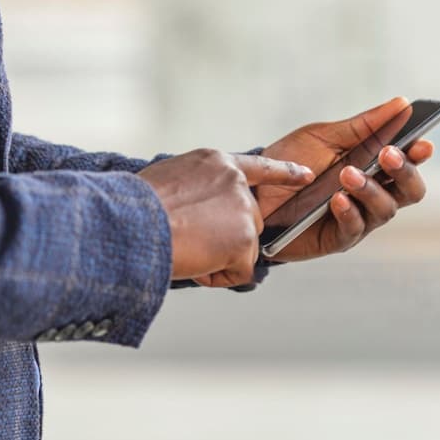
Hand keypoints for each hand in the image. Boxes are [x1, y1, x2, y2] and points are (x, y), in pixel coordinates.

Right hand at [138, 149, 313, 286]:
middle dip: (226, 237)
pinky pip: (240, 273)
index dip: (285, 173)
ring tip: (185, 248)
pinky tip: (193, 263)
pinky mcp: (244, 242)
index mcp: (216, 163)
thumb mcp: (169, 178)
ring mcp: (244, 211)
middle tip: (190, 240)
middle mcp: (236, 182)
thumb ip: (197, 187)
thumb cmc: (135, 205)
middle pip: (249, 219)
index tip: (306, 175)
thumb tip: (198, 210)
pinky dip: (216, 276)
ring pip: (244, 248)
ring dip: (218, 257)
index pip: (259, 166)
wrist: (133, 222)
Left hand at [258, 97, 434, 260]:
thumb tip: (401, 104)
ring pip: (385, 210)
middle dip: (405, 172)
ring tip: (348, 173)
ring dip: (371, 190)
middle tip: (389, 155)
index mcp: (373, 166)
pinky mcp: (335, 238)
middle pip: (409, 191)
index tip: (421, 143)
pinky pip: (353, 229)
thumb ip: (362, 125)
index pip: (408, 163)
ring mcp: (356, 217)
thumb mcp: (322, 137)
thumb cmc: (289, 162)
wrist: (252, 190)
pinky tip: (338, 199)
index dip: (419, 154)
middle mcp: (371, 194)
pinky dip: (349, 212)